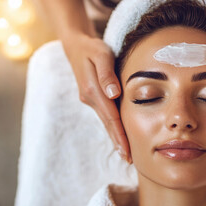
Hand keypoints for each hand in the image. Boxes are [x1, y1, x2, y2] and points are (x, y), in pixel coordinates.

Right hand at [62, 32, 131, 162]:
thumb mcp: (101, 54)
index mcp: (93, 89)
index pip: (110, 117)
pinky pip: (104, 115)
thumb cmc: (92, 48)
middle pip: (107, 124)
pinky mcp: (91, 97)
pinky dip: (111, 126)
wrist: (76, 46)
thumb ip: (107, 74)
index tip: (127, 150)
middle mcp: (89, 98)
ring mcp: (89, 99)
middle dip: (118, 142)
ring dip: (115, 137)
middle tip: (129, 160)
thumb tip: (114, 94)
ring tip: (125, 153)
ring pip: (105, 121)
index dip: (120, 134)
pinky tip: (117, 134)